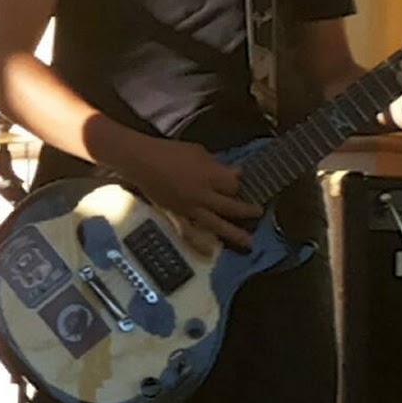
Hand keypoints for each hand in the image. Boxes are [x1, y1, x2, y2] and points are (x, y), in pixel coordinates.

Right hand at [120, 136, 262, 253]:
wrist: (142, 162)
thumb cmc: (170, 152)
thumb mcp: (198, 151)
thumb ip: (216, 164)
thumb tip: (232, 172)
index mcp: (209, 176)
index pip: (234, 184)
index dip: (239, 182)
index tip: (242, 179)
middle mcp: (203, 195)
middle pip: (230, 207)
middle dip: (246, 211)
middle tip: (259, 213)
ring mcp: (190, 208)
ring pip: (216, 224)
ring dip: (233, 234)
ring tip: (248, 243)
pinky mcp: (177, 215)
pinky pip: (191, 232)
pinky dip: (201, 242)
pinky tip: (210, 251)